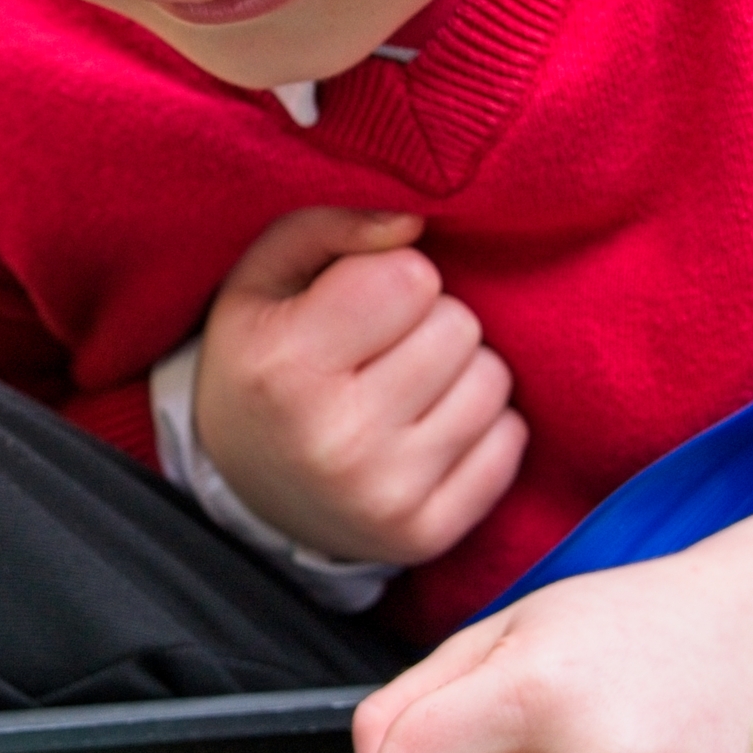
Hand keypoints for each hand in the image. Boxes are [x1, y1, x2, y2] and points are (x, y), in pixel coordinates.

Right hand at [194, 206, 525, 564]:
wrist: (242, 489)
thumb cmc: (261, 360)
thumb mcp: (261, 279)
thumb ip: (326, 226)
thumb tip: (414, 219)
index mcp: (288, 367)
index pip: (410, 278)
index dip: (393, 275)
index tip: (359, 302)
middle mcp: (339, 439)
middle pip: (459, 327)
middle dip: (428, 322)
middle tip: (383, 349)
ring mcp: (387, 495)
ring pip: (493, 381)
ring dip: (459, 372)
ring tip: (406, 388)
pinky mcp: (426, 534)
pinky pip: (509, 442)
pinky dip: (480, 427)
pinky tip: (427, 430)